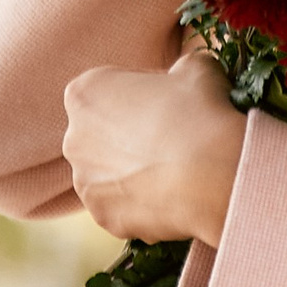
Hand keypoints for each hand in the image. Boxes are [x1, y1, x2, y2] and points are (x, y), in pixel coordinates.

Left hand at [62, 51, 249, 245]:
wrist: (212, 174)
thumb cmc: (200, 111)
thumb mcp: (195, 68)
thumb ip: (178, 69)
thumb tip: (182, 78)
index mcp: (84, 93)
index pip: (106, 88)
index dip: (139, 94)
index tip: (166, 102)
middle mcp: (74, 138)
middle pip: (101, 133)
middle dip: (128, 135)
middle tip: (170, 137)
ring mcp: (85, 183)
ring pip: (108, 173)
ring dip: (132, 171)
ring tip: (174, 169)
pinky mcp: (103, 217)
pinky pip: (121, 206)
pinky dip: (141, 202)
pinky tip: (171, 195)